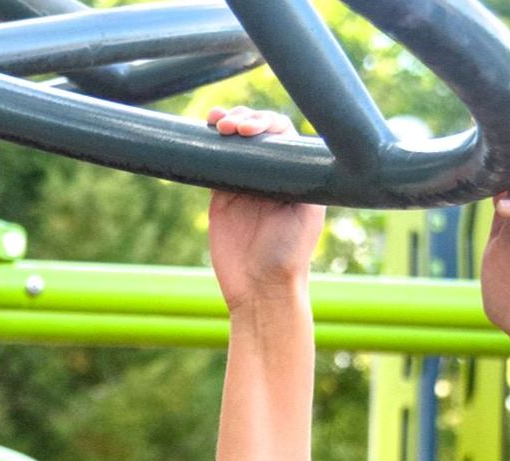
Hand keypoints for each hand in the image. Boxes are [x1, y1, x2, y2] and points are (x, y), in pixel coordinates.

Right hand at [205, 109, 323, 310]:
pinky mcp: (221, 197)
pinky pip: (215, 163)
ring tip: (217, 121)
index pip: (282, 135)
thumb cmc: (288, 255)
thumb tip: (281, 139)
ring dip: (228, 124)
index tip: (251, 131)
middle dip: (245, 120)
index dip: (266, 124)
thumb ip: (295, 176)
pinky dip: (210, 146)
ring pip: (235, 142)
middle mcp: (271, 175)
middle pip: (258, 132)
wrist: (260, 291)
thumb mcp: (303, 211)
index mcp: (295, 175)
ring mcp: (245, 185)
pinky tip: (206, 131)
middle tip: (231, 127)